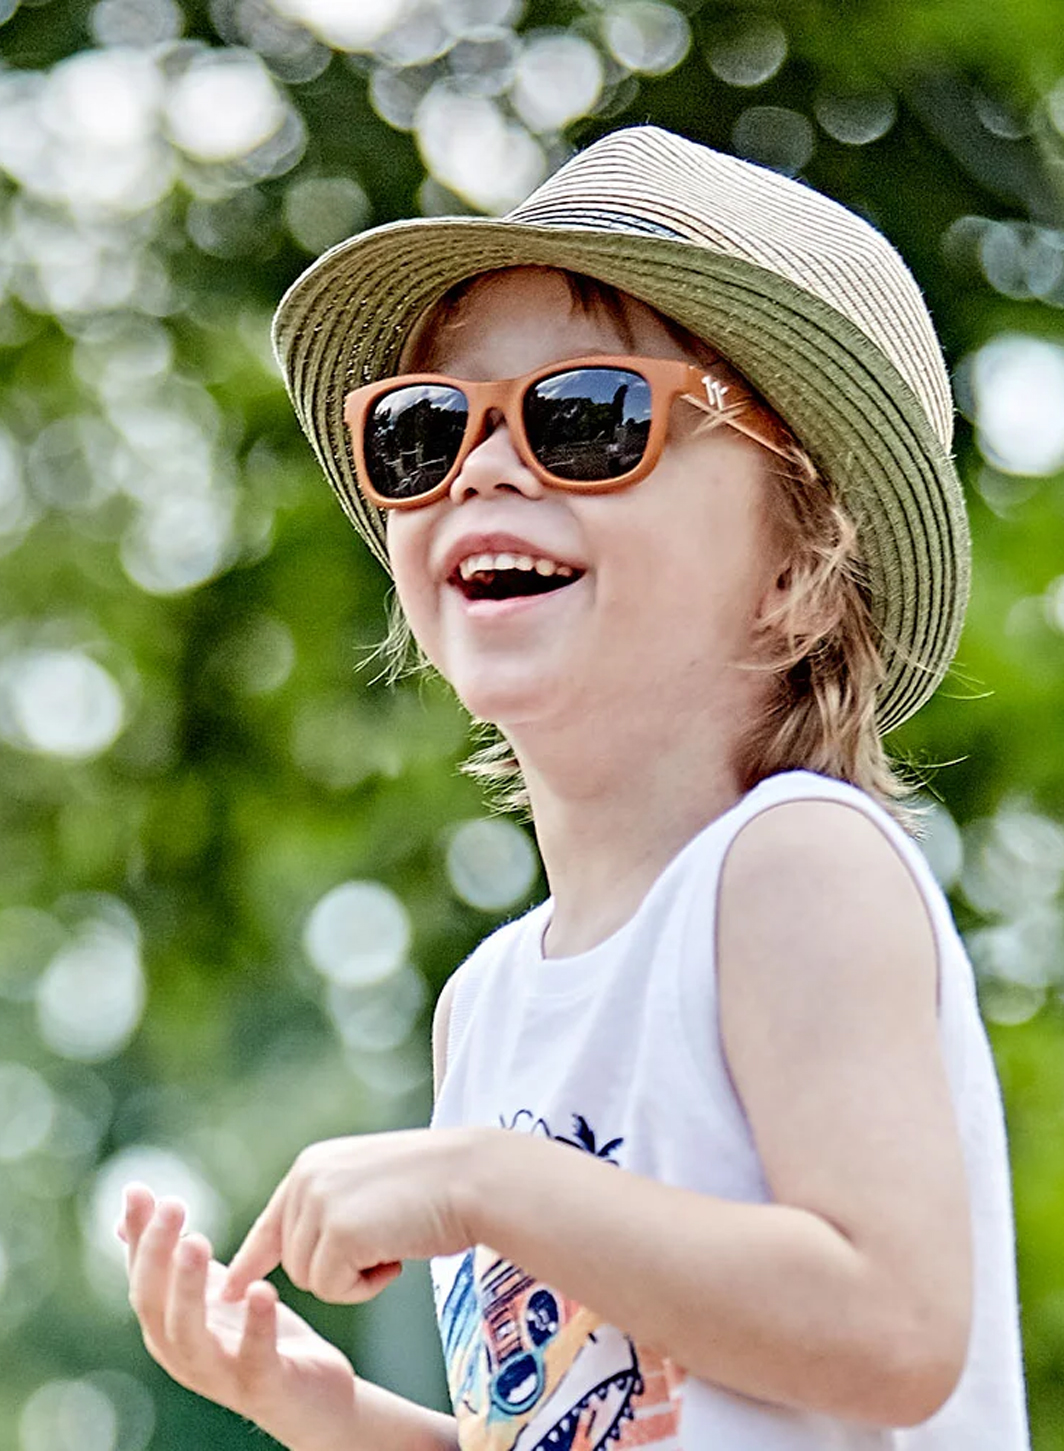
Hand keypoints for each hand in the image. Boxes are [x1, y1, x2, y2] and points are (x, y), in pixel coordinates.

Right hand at [121, 1185, 358, 1450]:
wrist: (313, 1394)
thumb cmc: (254, 1336)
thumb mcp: (212, 1288)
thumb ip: (176, 1254)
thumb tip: (133, 1201)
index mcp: (168, 1327)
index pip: (142, 1278)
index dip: (139, 1236)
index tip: (139, 1191)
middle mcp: (183, 1353)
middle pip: (155, 1306)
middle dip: (158, 1255)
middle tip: (173, 1206)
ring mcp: (220, 1374)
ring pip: (189, 1336)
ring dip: (189, 1289)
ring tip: (196, 1243)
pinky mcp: (264, 1385)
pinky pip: (253, 1357)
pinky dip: (255, 1325)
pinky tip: (261, 1289)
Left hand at [223, 1128, 480, 1303]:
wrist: (473, 1178)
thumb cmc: (436, 1189)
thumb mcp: (370, 1188)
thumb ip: (334, 1208)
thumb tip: (307, 1251)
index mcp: (313, 1165)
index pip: (272, 1222)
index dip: (253, 1260)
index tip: (229, 1289)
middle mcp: (306, 1178)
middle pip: (294, 1262)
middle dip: (338, 1270)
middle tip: (386, 1243)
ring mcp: (318, 1203)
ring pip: (310, 1280)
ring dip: (353, 1279)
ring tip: (393, 1242)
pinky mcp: (336, 1231)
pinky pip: (332, 1290)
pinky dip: (365, 1287)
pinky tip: (396, 1254)